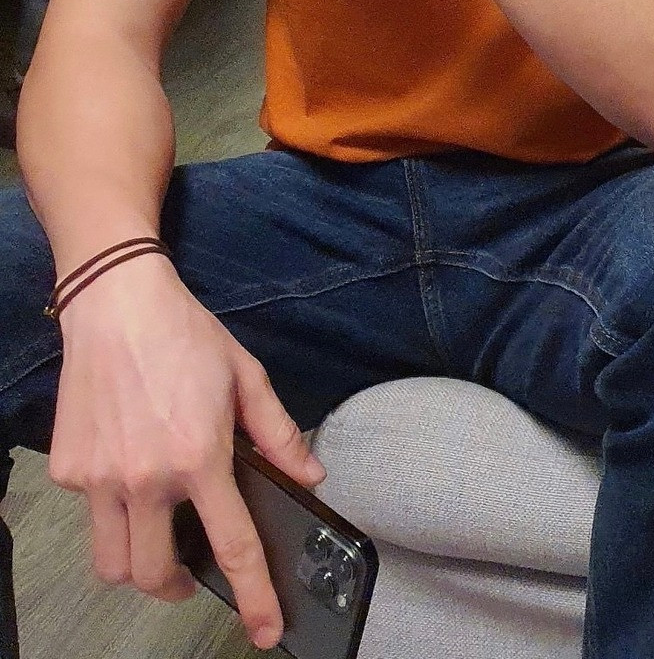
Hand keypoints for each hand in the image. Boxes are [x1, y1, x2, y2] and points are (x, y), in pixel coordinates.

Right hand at [50, 259, 324, 647]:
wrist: (116, 303)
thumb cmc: (186, 336)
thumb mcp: (246, 377)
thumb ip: (278, 434)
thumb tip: (308, 476)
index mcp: (199, 457)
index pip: (232, 545)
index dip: (253, 596)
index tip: (266, 632)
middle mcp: (146, 478)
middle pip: (154, 577)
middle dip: (178, 587)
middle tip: (192, 571)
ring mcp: (100, 478)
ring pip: (113, 565)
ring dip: (138, 566)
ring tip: (158, 537)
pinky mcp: (69, 470)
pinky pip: (90, 516)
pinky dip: (111, 512)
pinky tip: (128, 472)